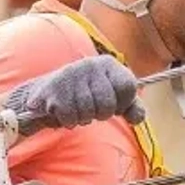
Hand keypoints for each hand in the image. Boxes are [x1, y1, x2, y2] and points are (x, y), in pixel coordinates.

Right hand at [6, 55, 145, 133]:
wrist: (47, 93)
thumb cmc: (87, 96)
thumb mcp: (113, 98)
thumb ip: (133, 107)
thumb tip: (137, 118)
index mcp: (108, 63)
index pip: (129, 88)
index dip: (122, 102)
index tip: (113, 102)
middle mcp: (90, 64)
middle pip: (108, 105)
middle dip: (100, 113)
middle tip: (92, 107)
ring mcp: (71, 75)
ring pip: (88, 113)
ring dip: (83, 118)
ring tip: (77, 108)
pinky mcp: (54, 89)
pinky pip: (70, 117)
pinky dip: (68, 120)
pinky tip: (64, 110)